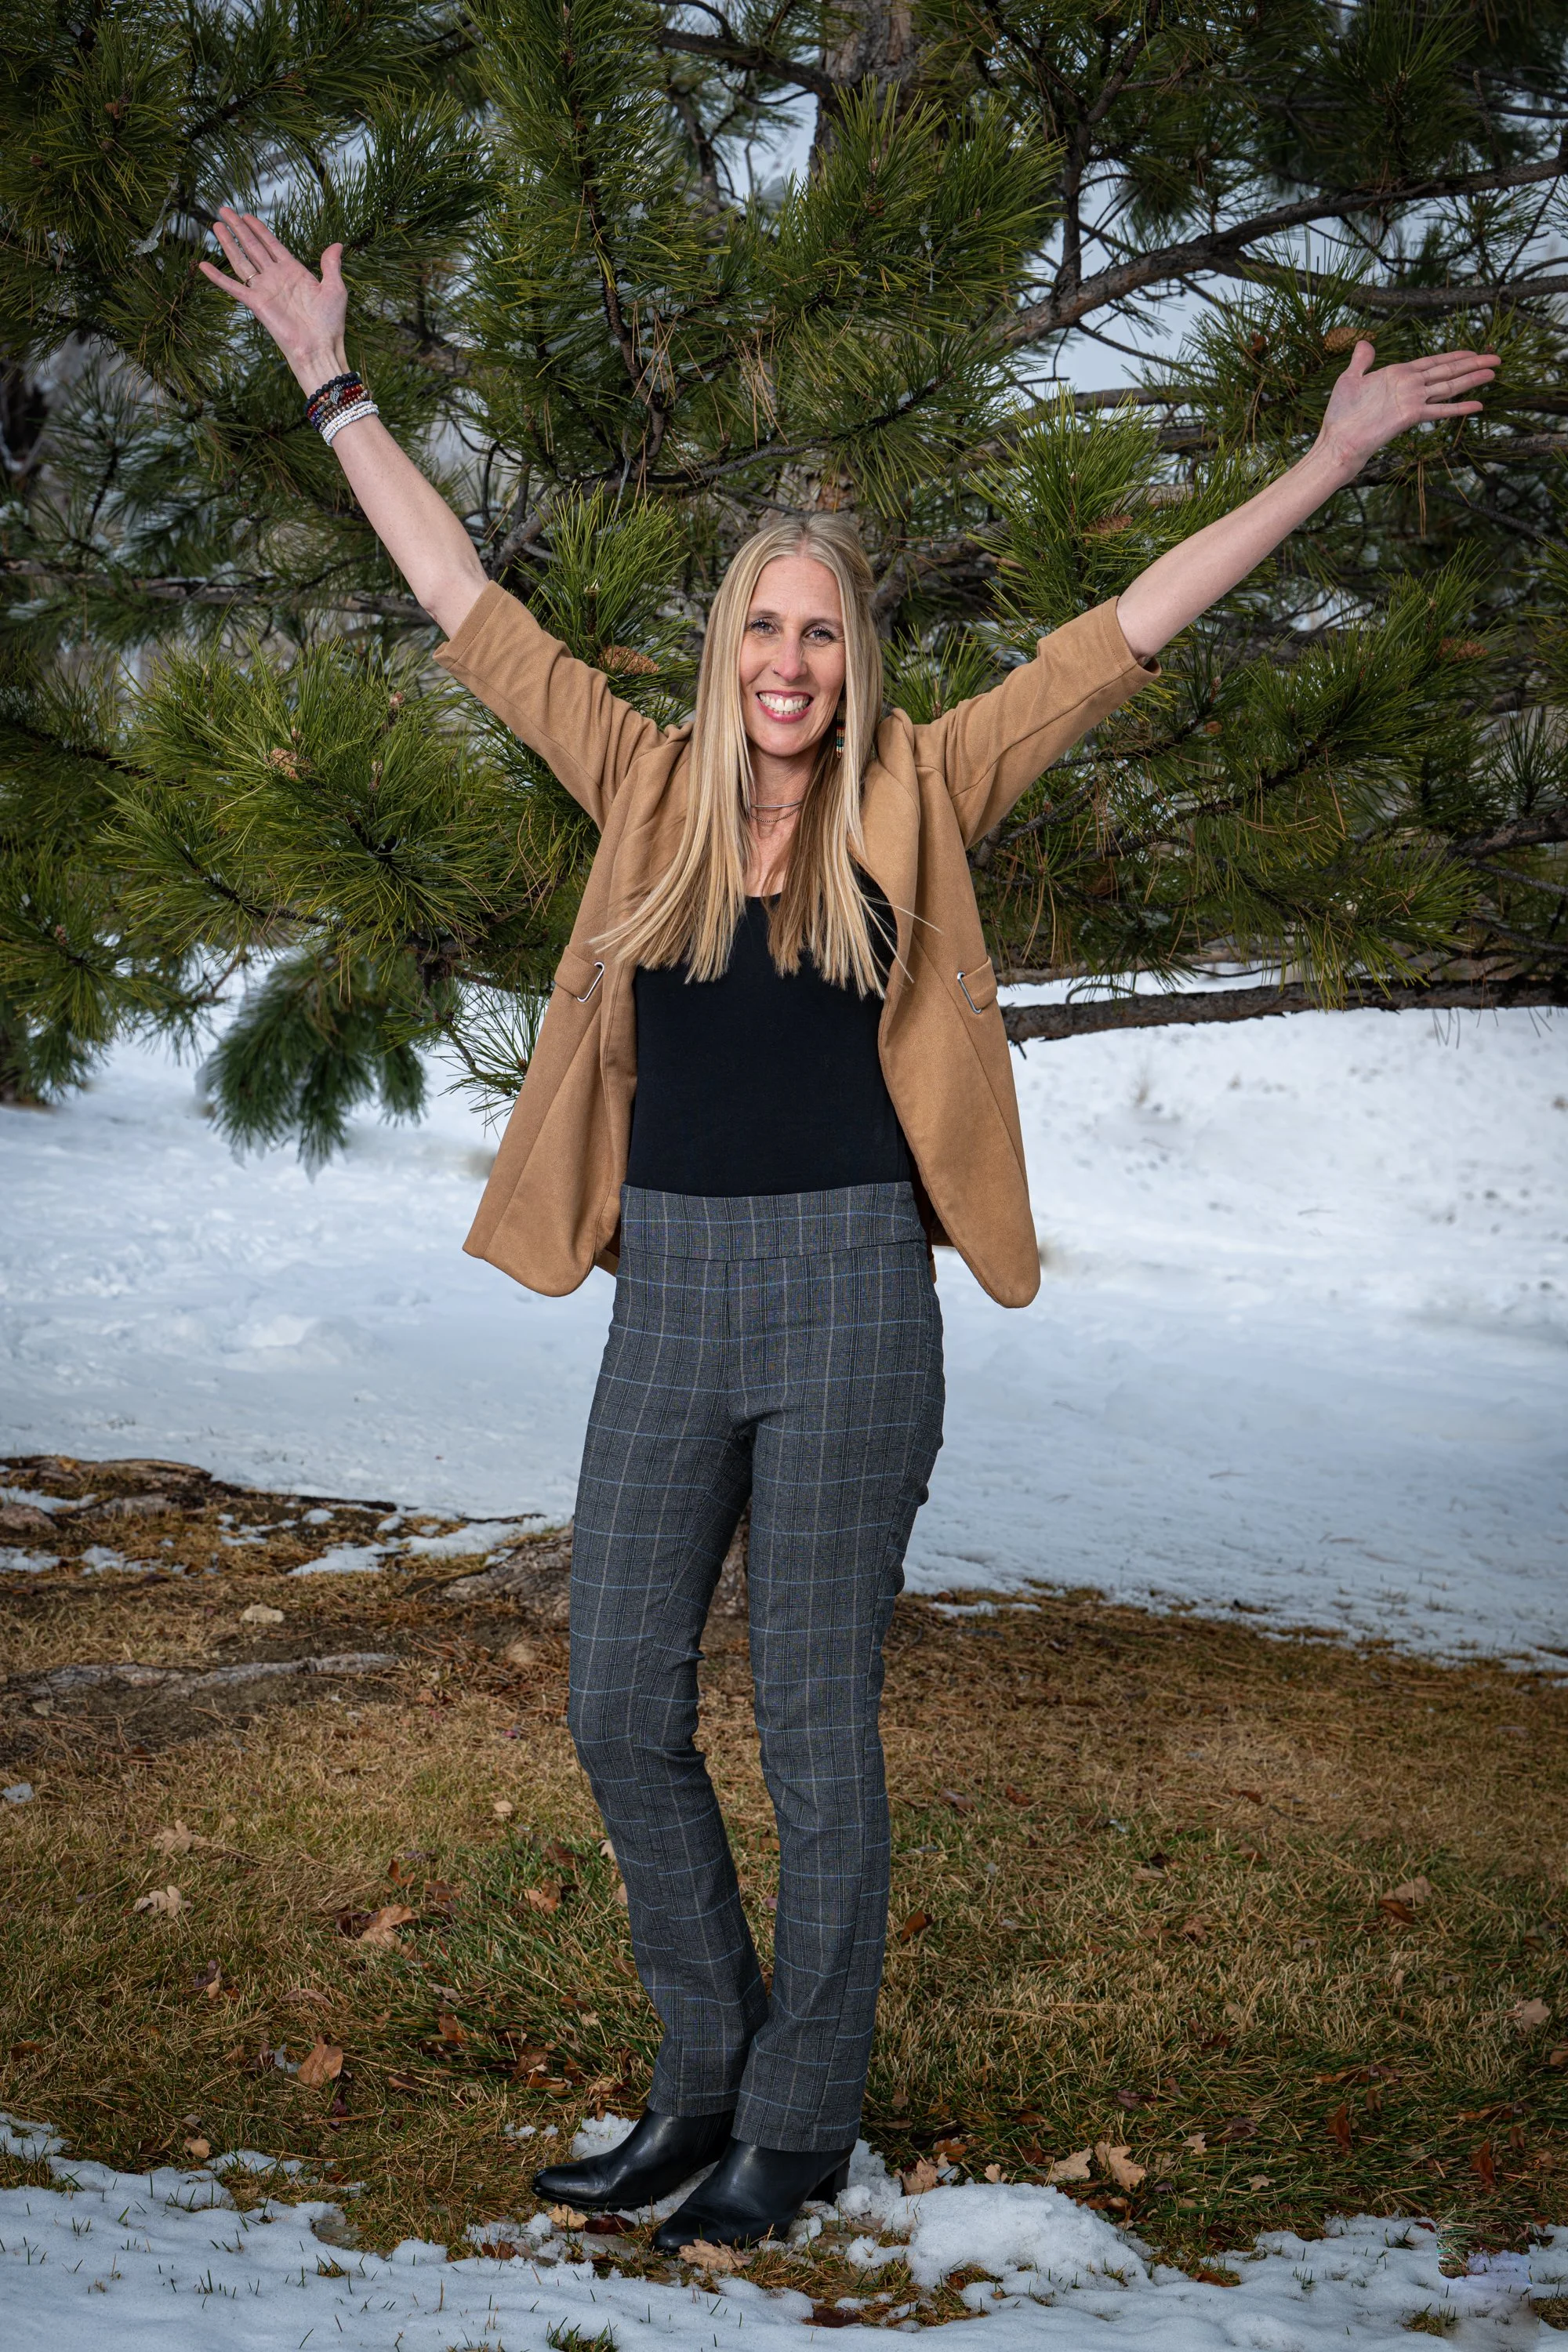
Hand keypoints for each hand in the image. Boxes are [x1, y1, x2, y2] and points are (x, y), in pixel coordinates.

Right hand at [198, 208, 348, 392]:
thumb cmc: (329, 324)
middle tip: (224, 210)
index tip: (247, 215)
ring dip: (228, 243)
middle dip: (239, 228)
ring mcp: (265, 290)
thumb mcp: (335, 288)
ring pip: (241, 261)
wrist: (320, 348)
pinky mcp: (256, 303)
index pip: (272, 244)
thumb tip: (337, 245)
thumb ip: (331, 265)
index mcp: (293, 272)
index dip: (259, 229)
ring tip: (216, 226)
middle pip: (252, 247)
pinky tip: (203, 265)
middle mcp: (276, 278)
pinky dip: (217, 277)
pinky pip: (233, 288)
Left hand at [1315, 338, 1498, 475]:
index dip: (1454, 356)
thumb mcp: (1350, 379)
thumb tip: (1365, 342)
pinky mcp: (1410, 416)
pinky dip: (1459, 408)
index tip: (1473, 352)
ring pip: (1448, 386)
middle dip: (1472, 364)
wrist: (1337, 441)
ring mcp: (1411, 401)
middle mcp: (1409, 386)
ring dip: (1472, 379)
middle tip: (1496, 358)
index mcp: (1398, 375)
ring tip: (1494, 373)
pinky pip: (1439, 410)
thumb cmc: (1341, 414)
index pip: (1432, 362)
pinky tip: (1478, 405)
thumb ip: (1362, 361)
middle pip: (1447, 371)